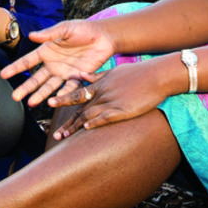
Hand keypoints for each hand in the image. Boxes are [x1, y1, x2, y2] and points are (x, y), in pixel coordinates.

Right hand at [0, 20, 115, 106]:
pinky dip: (61, 95)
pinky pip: (68, 88)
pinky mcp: (77, 77)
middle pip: (36, 78)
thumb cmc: (83, 29)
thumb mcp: (65, 29)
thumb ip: (49, 33)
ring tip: (30, 104)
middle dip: (25, 88)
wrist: (104, 36)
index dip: (16, 68)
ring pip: (49, 87)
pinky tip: (53, 102)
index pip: (28, 61)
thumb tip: (31, 36)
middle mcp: (53, 63)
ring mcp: (64, 72)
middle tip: (14, 97)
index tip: (3, 75)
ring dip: (40, 95)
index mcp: (47, 50)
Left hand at [47, 59, 170, 139]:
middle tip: (54, 133)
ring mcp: (112, 100)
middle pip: (79, 109)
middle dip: (66, 122)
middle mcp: (102, 92)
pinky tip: (86, 128)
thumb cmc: (138, 73)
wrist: (157, 75)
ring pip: (89, 115)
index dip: (63, 100)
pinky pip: (106, 117)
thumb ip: (97, 75)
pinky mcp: (123, 109)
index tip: (50, 104)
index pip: (77, 94)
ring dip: (75, 126)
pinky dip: (95, 122)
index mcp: (100, 83)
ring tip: (63, 136)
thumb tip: (82, 76)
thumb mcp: (114, 70)